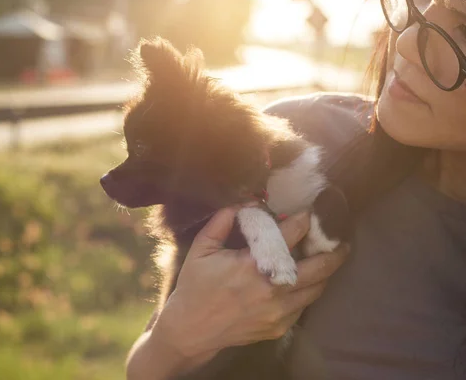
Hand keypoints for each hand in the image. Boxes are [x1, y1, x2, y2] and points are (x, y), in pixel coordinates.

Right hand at [152, 205, 349, 361]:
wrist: (192, 330)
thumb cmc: (196, 286)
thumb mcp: (202, 248)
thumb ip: (222, 221)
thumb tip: (247, 203)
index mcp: (252, 265)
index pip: (290, 235)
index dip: (304, 220)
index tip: (311, 212)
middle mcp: (271, 289)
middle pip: (318, 267)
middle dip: (334, 250)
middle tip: (341, 239)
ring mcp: (278, 312)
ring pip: (317, 289)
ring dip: (326, 272)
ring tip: (331, 258)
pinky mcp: (279, 327)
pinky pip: (304, 307)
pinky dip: (309, 291)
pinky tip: (307, 281)